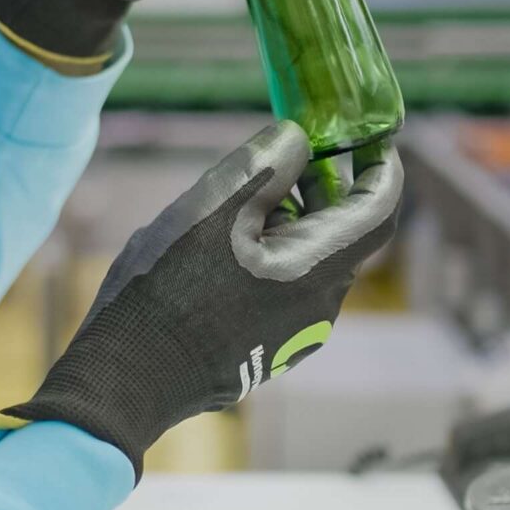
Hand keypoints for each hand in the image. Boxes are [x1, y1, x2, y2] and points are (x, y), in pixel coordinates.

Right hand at [4, 122, 399, 474]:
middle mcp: (320, 305)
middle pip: (343, 231)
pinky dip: (275, 252)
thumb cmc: (167, 288)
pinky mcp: (270, 347)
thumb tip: (298, 141)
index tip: (364, 135)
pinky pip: (289, 286)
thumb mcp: (214, 207)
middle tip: (290, 149)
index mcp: (317, 269)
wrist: (129, 375)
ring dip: (293, 219)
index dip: (380, 164)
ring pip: (312, 258)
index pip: (380, 207)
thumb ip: (267, 164)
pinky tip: (226, 245)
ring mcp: (296, 332)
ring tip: (243, 197)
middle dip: (323, 185)